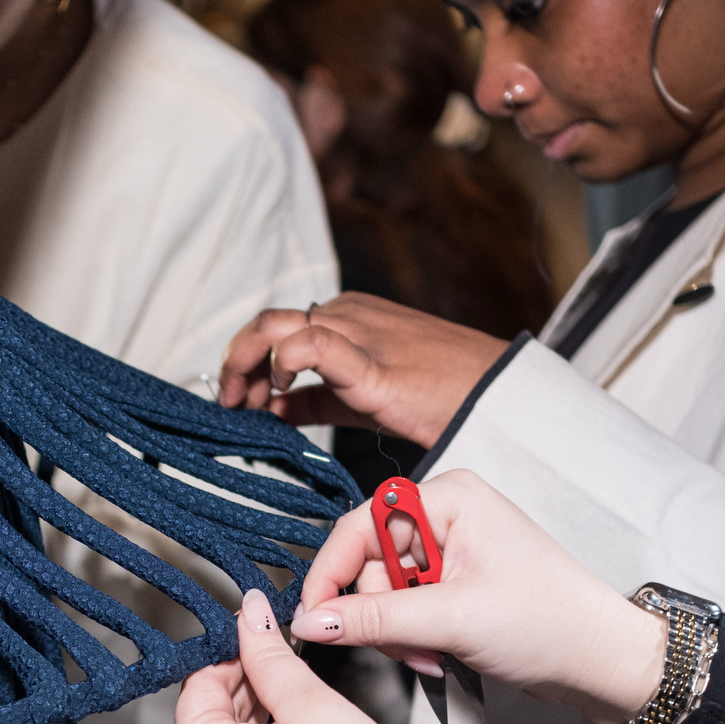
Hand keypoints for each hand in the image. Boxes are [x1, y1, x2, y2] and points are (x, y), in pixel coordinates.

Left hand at [218, 293, 506, 447]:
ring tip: (242, 404)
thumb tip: (271, 409)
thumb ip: (312, 400)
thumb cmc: (438, 397)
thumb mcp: (358, 398)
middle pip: (265, 323)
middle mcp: (345, 314)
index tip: (238, 403)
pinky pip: (310, 346)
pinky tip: (277, 394)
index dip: (244, 365)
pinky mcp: (369, 361)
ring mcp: (356, 331)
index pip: (275, 329)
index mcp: (345, 318)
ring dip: (243, 365)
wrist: (494, 396)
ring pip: (274, 327)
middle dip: (234, 363)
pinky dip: (279, 365)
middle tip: (229, 404)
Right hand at [289, 468, 666, 723]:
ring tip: (429, 656)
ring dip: (395, 633)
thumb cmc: (550, 622)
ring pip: (382, 592)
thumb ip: (372, 618)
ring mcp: (450, 550)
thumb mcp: (450, 619)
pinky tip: (435, 655)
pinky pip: (403, 608)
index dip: (330, 573)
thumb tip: (310, 619)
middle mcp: (446, 515)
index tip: (311, 615)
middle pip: (367, 563)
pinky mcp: (453, 582)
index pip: (358, 526)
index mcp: (448, 497)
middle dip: (377, 615)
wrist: (599, 659)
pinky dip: (410, 637)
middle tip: (403, 648)